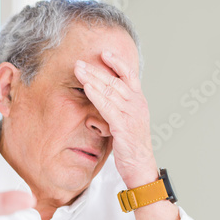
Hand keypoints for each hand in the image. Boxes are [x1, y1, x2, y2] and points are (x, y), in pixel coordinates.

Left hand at [73, 50, 157, 187]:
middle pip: (115, 81)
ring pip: (110, 91)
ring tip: (78, 70)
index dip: (117, 62)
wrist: (140, 167)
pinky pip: (108, 107)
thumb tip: (105, 97)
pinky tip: (86, 88)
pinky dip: (96, 96)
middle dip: (96, 69)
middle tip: (79, 62)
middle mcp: (137, 104)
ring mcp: (132, 114)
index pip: (129, 75)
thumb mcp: (126, 122)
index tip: (104, 52)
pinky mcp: (124, 126)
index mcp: (139, 101)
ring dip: (92, 79)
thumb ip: (119, 108)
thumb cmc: (131, 146)